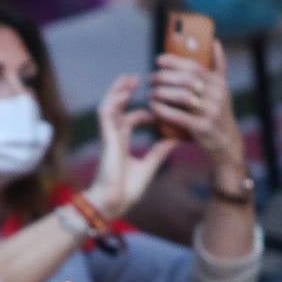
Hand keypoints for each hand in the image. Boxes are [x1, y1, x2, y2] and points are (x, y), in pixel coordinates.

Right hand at [86, 75, 177, 219]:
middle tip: (140, 79)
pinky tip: (124, 92)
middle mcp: (114, 136)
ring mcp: (108, 136)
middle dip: (127, 92)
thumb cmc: (126, 190)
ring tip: (130, 78)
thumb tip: (175, 141)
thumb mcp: (149, 167)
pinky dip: (114, 101)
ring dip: (118, 91)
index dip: (144, 111)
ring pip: (110, 106)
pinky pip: (106, 114)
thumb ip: (159, 153)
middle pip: (118, 108)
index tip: (159, 105)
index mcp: (122, 143)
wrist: (113, 203)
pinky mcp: (106, 138)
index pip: (131, 119)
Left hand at [149, 41, 245, 182]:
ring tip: (151, 92)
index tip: (158, 60)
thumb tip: (214, 41)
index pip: (194, 66)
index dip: (174, 61)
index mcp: (219, 83)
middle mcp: (217, 96)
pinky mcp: (203, 128)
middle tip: (151, 78)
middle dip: (164, 77)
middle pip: (185, 80)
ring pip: (181, 96)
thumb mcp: (223, 89)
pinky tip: (153, 107)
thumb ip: (218, 66)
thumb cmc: (219, 112)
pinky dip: (163, 110)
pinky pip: (179, 116)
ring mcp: (211, 112)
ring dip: (162, 93)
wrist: (227, 143)